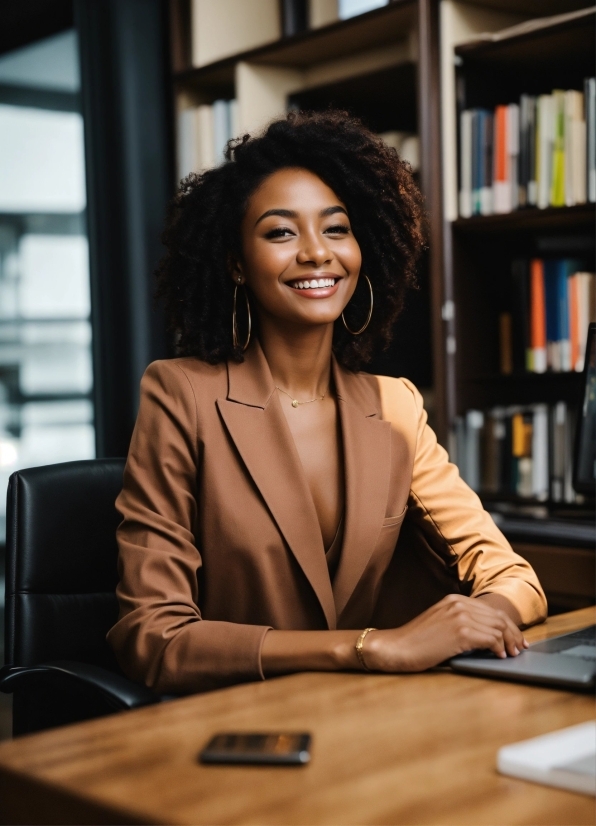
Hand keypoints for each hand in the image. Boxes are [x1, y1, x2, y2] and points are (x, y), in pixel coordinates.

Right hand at [363, 594, 528, 672]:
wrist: (396, 647)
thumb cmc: (416, 642)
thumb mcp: (439, 624)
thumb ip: (460, 622)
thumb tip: (487, 635)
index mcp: (454, 600)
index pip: (490, 610)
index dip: (508, 624)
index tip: (516, 637)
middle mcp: (458, 604)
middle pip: (498, 617)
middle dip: (513, 633)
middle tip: (519, 648)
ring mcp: (459, 616)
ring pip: (497, 627)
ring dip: (508, 642)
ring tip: (512, 654)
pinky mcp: (459, 632)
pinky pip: (490, 638)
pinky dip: (498, 648)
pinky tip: (498, 656)